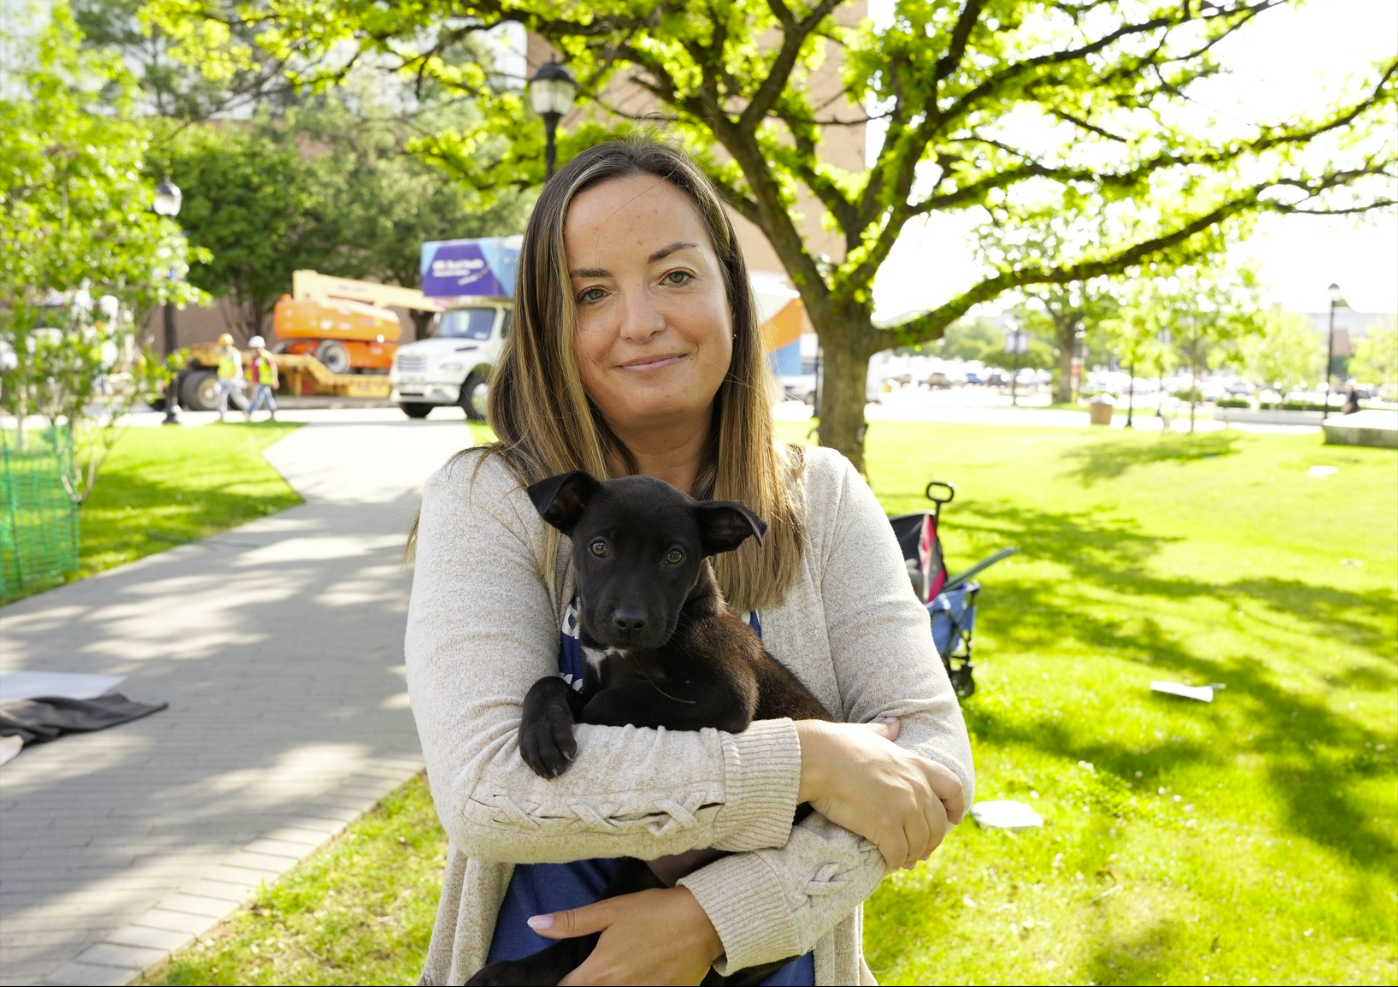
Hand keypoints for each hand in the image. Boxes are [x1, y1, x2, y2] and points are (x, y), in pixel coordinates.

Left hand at [528, 886, 722, 985]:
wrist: (704, 920)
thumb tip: (534, 923)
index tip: (563, 976)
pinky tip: (640, 976)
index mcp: (599, 972)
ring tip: (619, 970)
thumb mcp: (610, 911)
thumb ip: (571, 922)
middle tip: (598, 967)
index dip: (561, 984)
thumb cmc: (654, 912)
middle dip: (587, 984)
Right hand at [795, 717, 963, 869]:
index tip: (954, 819)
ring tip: (903, 859)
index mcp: (916, 764)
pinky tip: (889, 862)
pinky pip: (899, 853)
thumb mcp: (868, 733)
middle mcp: (917, 788)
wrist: (818, 758)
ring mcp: (904, 808)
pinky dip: (895, 860)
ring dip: (913, 854)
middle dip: (931, 840)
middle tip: (920, 850)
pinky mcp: (886, 826)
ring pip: (921, 844)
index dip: (957, 807)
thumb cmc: (838, 744)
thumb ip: (885, 731)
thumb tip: (894, 724)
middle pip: (938, 824)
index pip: (953, 788)